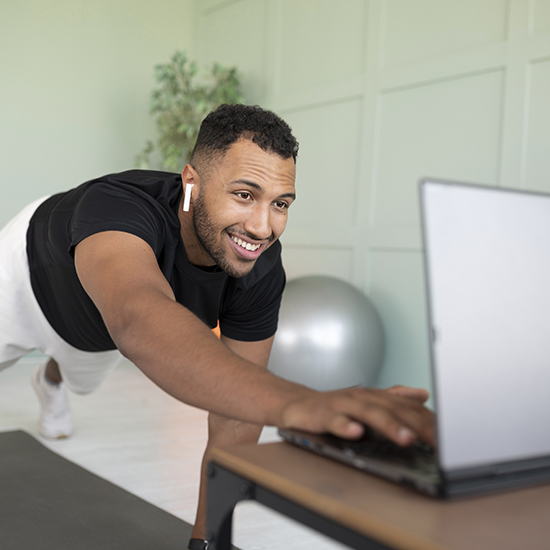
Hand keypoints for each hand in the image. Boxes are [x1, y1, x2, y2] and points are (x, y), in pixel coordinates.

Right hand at [280, 385, 434, 445]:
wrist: (297, 404)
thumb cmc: (335, 406)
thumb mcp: (368, 402)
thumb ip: (395, 398)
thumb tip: (423, 394)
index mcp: (375, 397)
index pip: (407, 408)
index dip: (429, 421)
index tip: (451, 436)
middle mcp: (361, 397)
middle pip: (393, 409)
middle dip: (417, 425)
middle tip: (439, 441)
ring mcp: (342, 405)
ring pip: (368, 413)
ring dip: (388, 425)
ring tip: (407, 438)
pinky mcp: (322, 415)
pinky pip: (334, 421)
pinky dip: (345, 427)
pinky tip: (355, 433)